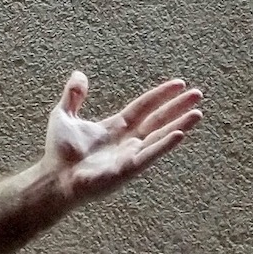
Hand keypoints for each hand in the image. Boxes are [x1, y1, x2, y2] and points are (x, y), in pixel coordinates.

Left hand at [41, 72, 201, 203]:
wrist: (54, 178)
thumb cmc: (59, 153)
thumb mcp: (64, 116)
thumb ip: (73, 96)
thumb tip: (78, 75)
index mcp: (116, 127)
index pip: (144, 107)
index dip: (161, 95)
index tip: (179, 84)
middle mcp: (128, 140)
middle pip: (158, 119)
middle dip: (178, 107)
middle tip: (198, 94)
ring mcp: (130, 155)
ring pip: (160, 136)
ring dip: (179, 124)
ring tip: (197, 113)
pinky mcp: (128, 169)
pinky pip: (149, 155)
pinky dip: (164, 144)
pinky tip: (179, 134)